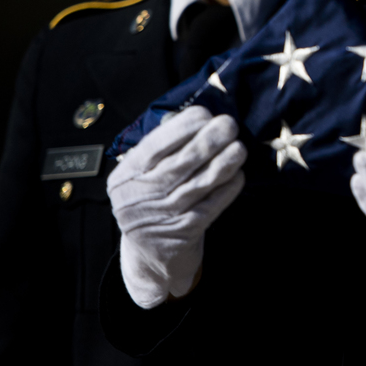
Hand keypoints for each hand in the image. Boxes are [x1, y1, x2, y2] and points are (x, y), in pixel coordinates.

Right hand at [107, 105, 246, 308]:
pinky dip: (227, 190)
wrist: (150, 253)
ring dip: (223, 163)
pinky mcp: (183, 233)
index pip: (153, 147)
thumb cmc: (152, 200)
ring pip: (198, 185)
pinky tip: (238, 175)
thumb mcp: (143, 176)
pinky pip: (210, 206)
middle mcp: (139, 197)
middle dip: (208, 141)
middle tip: (229, 124)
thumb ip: (162, 150)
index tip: (204, 113)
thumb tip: (198, 118)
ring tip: (240, 147)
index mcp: (126, 176)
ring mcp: (161, 216)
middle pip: (179, 164)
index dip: (181, 128)